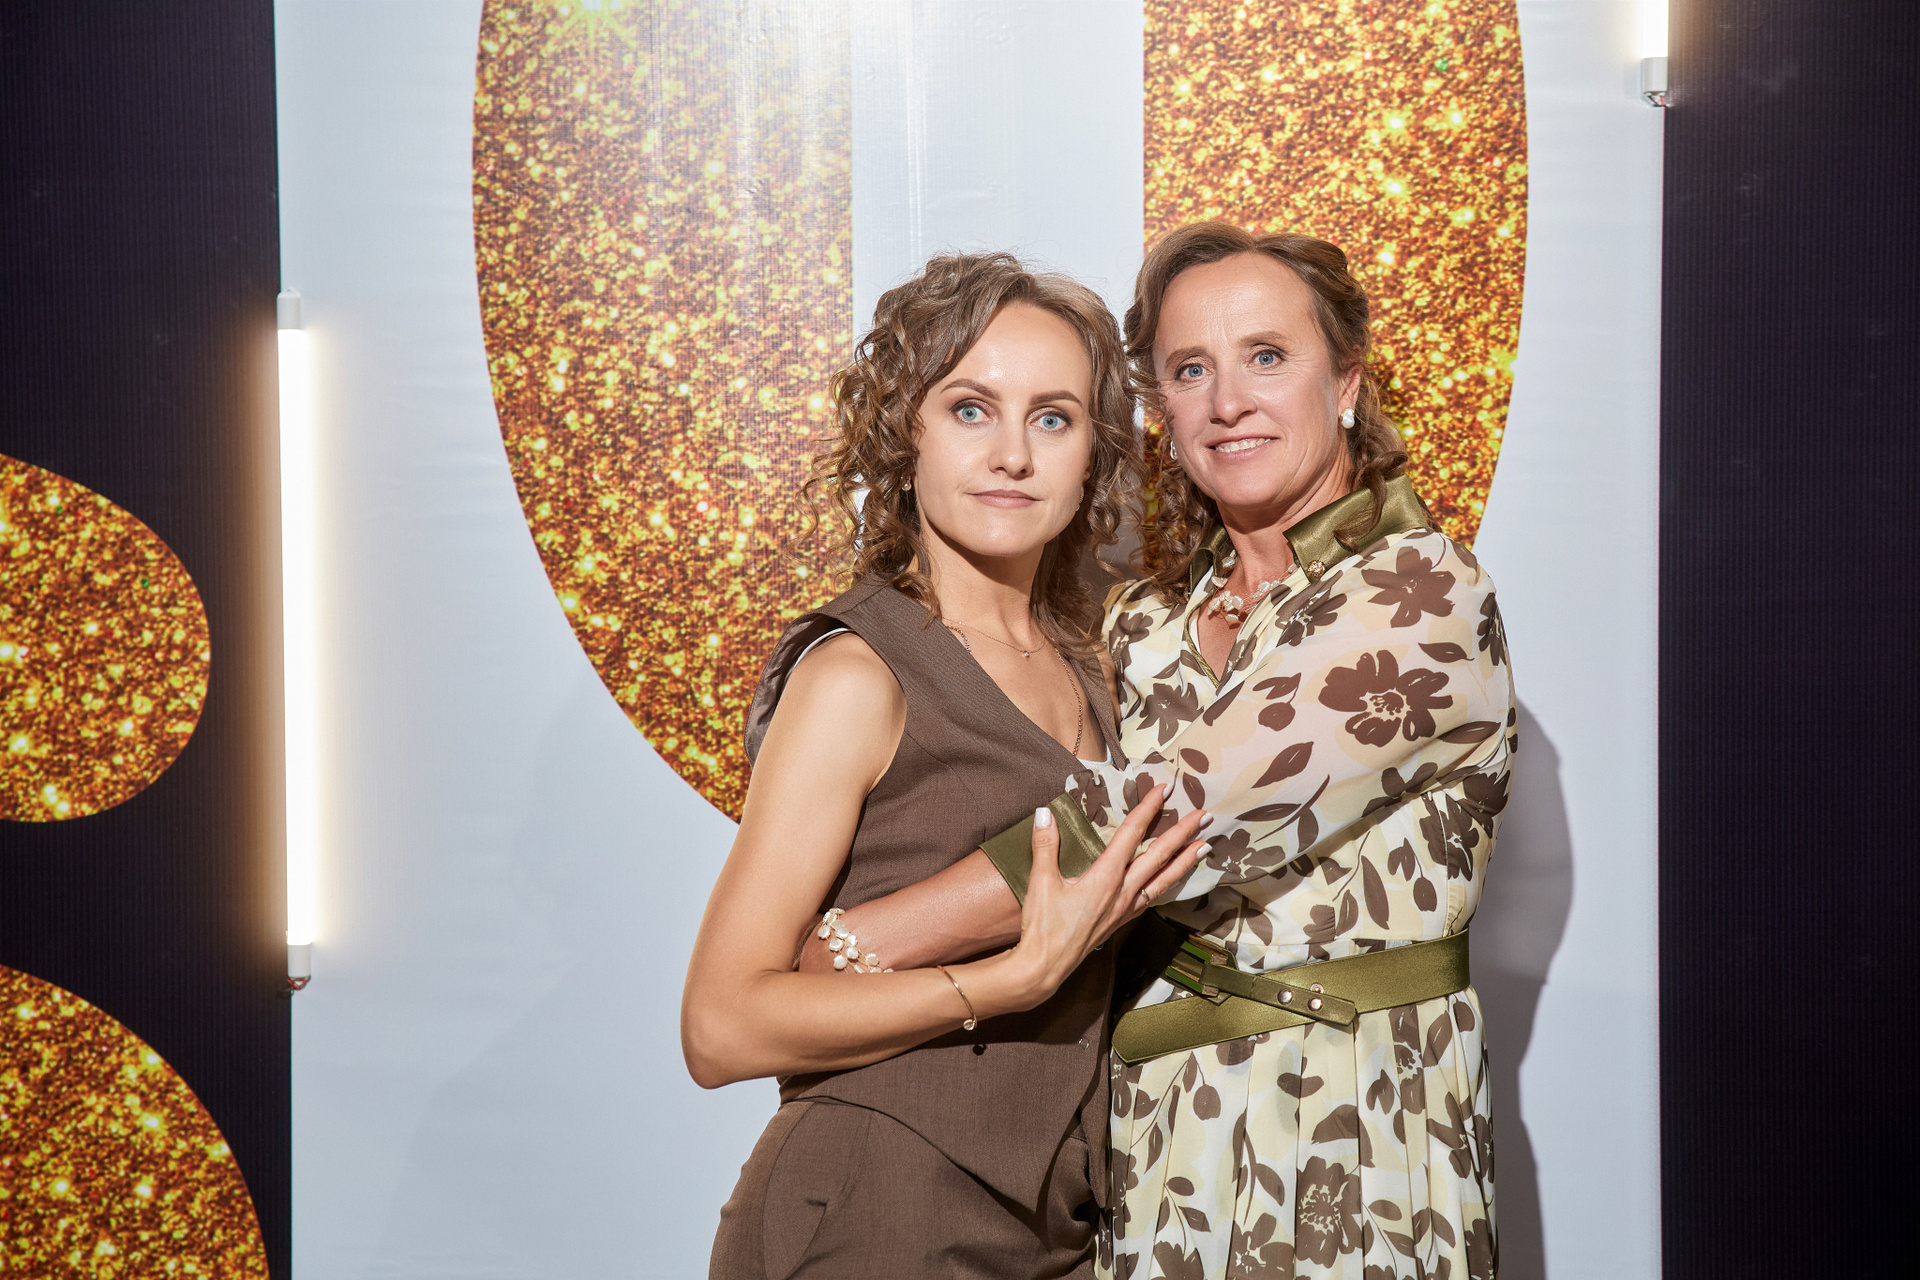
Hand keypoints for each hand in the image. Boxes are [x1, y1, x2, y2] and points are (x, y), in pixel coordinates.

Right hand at [1003, 785, 1209, 1008]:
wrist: (1045, 966)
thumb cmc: (1043, 926)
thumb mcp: (1040, 881)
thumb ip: (1045, 844)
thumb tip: (1044, 813)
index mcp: (1105, 877)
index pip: (1131, 834)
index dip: (1148, 809)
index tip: (1164, 790)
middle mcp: (1123, 891)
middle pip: (1159, 856)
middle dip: (1183, 833)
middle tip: (1205, 815)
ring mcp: (1126, 908)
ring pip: (1164, 879)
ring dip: (1186, 860)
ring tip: (1205, 845)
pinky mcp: (1122, 920)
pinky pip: (1153, 896)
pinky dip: (1169, 883)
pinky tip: (1174, 879)